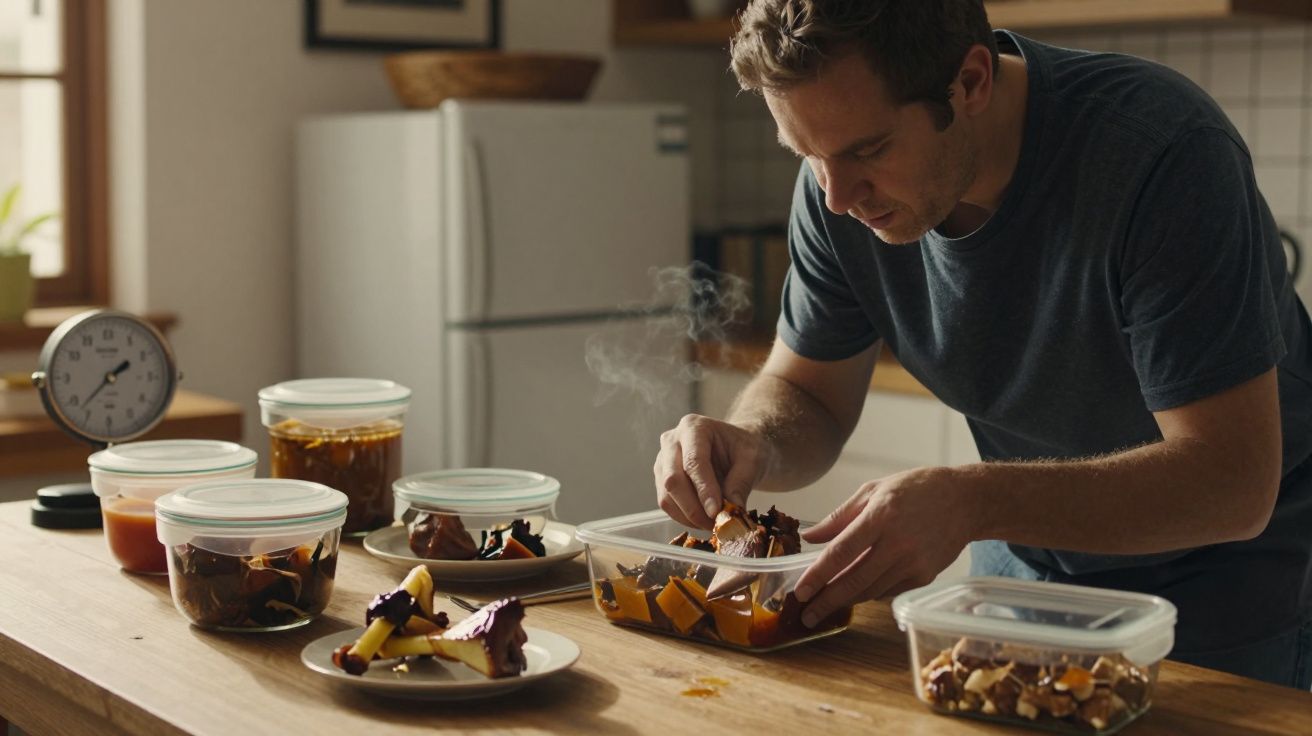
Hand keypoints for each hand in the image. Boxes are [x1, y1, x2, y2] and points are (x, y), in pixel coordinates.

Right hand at [654, 414, 773, 528]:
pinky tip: (704, 520)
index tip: (716, 512)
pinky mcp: (661, 479)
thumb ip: (742, 482)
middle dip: (694, 508)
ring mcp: (663, 461)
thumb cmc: (744, 449)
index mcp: (694, 427)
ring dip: (689, 517)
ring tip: (714, 524)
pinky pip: (667, 504)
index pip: (694, 462)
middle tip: (716, 524)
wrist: (737, 448)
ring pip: (666, 496)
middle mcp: (672, 441)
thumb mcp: (753, 459)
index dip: (703, 490)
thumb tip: (731, 510)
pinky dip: (685, 518)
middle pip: (672, 479)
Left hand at [793, 466, 973, 627]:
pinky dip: (868, 593)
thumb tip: (810, 537)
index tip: (800, 591)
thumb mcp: (873, 490)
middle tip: (806, 615)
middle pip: (855, 580)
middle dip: (827, 601)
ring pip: (870, 591)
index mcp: (881, 516)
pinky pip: (888, 591)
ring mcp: (914, 563)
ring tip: (824, 605)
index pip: (841, 551)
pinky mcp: (925, 577)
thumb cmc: (915, 489)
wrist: (965, 501)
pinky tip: (855, 592)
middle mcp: (898, 543)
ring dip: (845, 600)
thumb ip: (839, 516)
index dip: (818, 574)